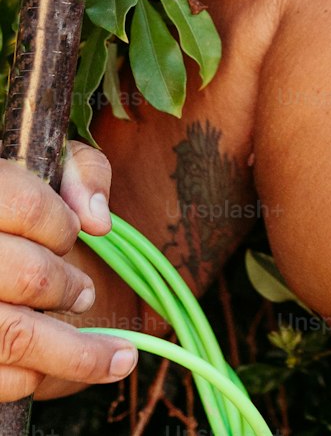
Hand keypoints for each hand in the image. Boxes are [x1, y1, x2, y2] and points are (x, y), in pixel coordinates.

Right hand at [0, 141, 138, 400]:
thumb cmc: (10, 202)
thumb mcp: (45, 165)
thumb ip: (80, 174)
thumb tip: (100, 221)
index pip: (31, 208)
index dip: (63, 226)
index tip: (74, 234)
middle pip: (31, 277)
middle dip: (70, 288)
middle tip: (86, 293)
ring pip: (16, 337)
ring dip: (73, 349)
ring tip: (108, 351)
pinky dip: (32, 377)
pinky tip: (49, 367)